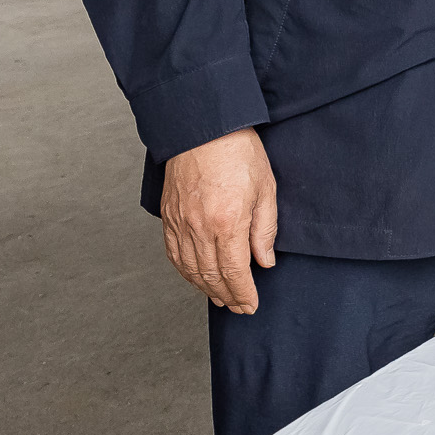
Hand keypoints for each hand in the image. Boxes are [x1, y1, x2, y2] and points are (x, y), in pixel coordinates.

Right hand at [160, 127, 277, 314]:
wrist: (203, 126)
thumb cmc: (238, 152)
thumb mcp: (266, 189)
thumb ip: (265, 230)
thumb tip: (264, 262)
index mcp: (227, 223)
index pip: (234, 272)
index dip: (243, 293)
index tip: (251, 305)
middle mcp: (199, 228)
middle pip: (211, 275)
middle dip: (227, 296)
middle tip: (238, 307)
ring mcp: (180, 223)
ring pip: (190, 269)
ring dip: (205, 288)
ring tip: (220, 297)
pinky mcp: (168, 216)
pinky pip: (174, 253)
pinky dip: (184, 271)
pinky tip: (194, 276)